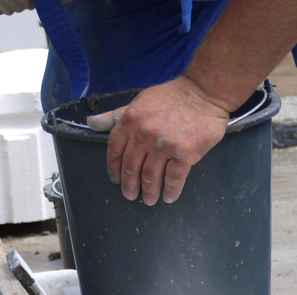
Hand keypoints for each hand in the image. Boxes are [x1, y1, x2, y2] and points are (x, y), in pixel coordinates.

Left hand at [86, 76, 230, 205]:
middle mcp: (144, 134)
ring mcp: (164, 146)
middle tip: (131, 195)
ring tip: (149, 200)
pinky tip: (169, 197)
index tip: (116, 179)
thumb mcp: (139, 102)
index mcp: (131, 121)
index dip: (113, 169)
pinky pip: (173, 179)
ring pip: (150, 177)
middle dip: (129, 186)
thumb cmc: (172, 96)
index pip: (114, 151)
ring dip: (149, 192)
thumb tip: (91, 123)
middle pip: (131, 168)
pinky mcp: (184, 154)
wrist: (205, 91)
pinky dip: (170, 191)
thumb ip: (116, 116)